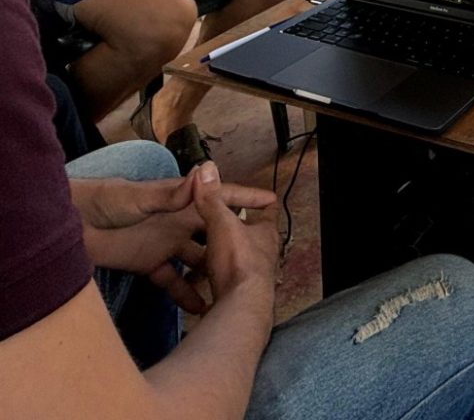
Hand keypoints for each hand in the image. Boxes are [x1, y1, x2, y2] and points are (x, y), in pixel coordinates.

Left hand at [74, 170, 275, 313]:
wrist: (72, 225)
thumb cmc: (104, 201)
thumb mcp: (137, 197)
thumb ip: (169, 195)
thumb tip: (201, 178)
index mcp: (179, 201)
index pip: (217, 196)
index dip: (244, 197)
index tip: (270, 201)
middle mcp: (178, 221)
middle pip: (214, 229)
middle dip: (237, 237)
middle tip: (262, 252)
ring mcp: (165, 244)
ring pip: (199, 259)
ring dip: (214, 271)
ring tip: (235, 287)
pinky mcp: (150, 264)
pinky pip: (174, 281)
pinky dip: (186, 294)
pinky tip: (200, 308)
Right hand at [192, 160, 280, 308]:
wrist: (239, 309)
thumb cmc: (238, 262)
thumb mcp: (221, 223)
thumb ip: (211, 198)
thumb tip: (205, 167)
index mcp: (265, 233)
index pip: (268, 210)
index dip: (262, 201)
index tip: (262, 196)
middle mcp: (264, 254)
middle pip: (252, 238)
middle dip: (239, 233)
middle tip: (223, 226)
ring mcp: (253, 278)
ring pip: (239, 263)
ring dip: (225, 260)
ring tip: (206, 255)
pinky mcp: (238, 298)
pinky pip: (225, 286)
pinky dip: (215, 284)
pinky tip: (202, 288)